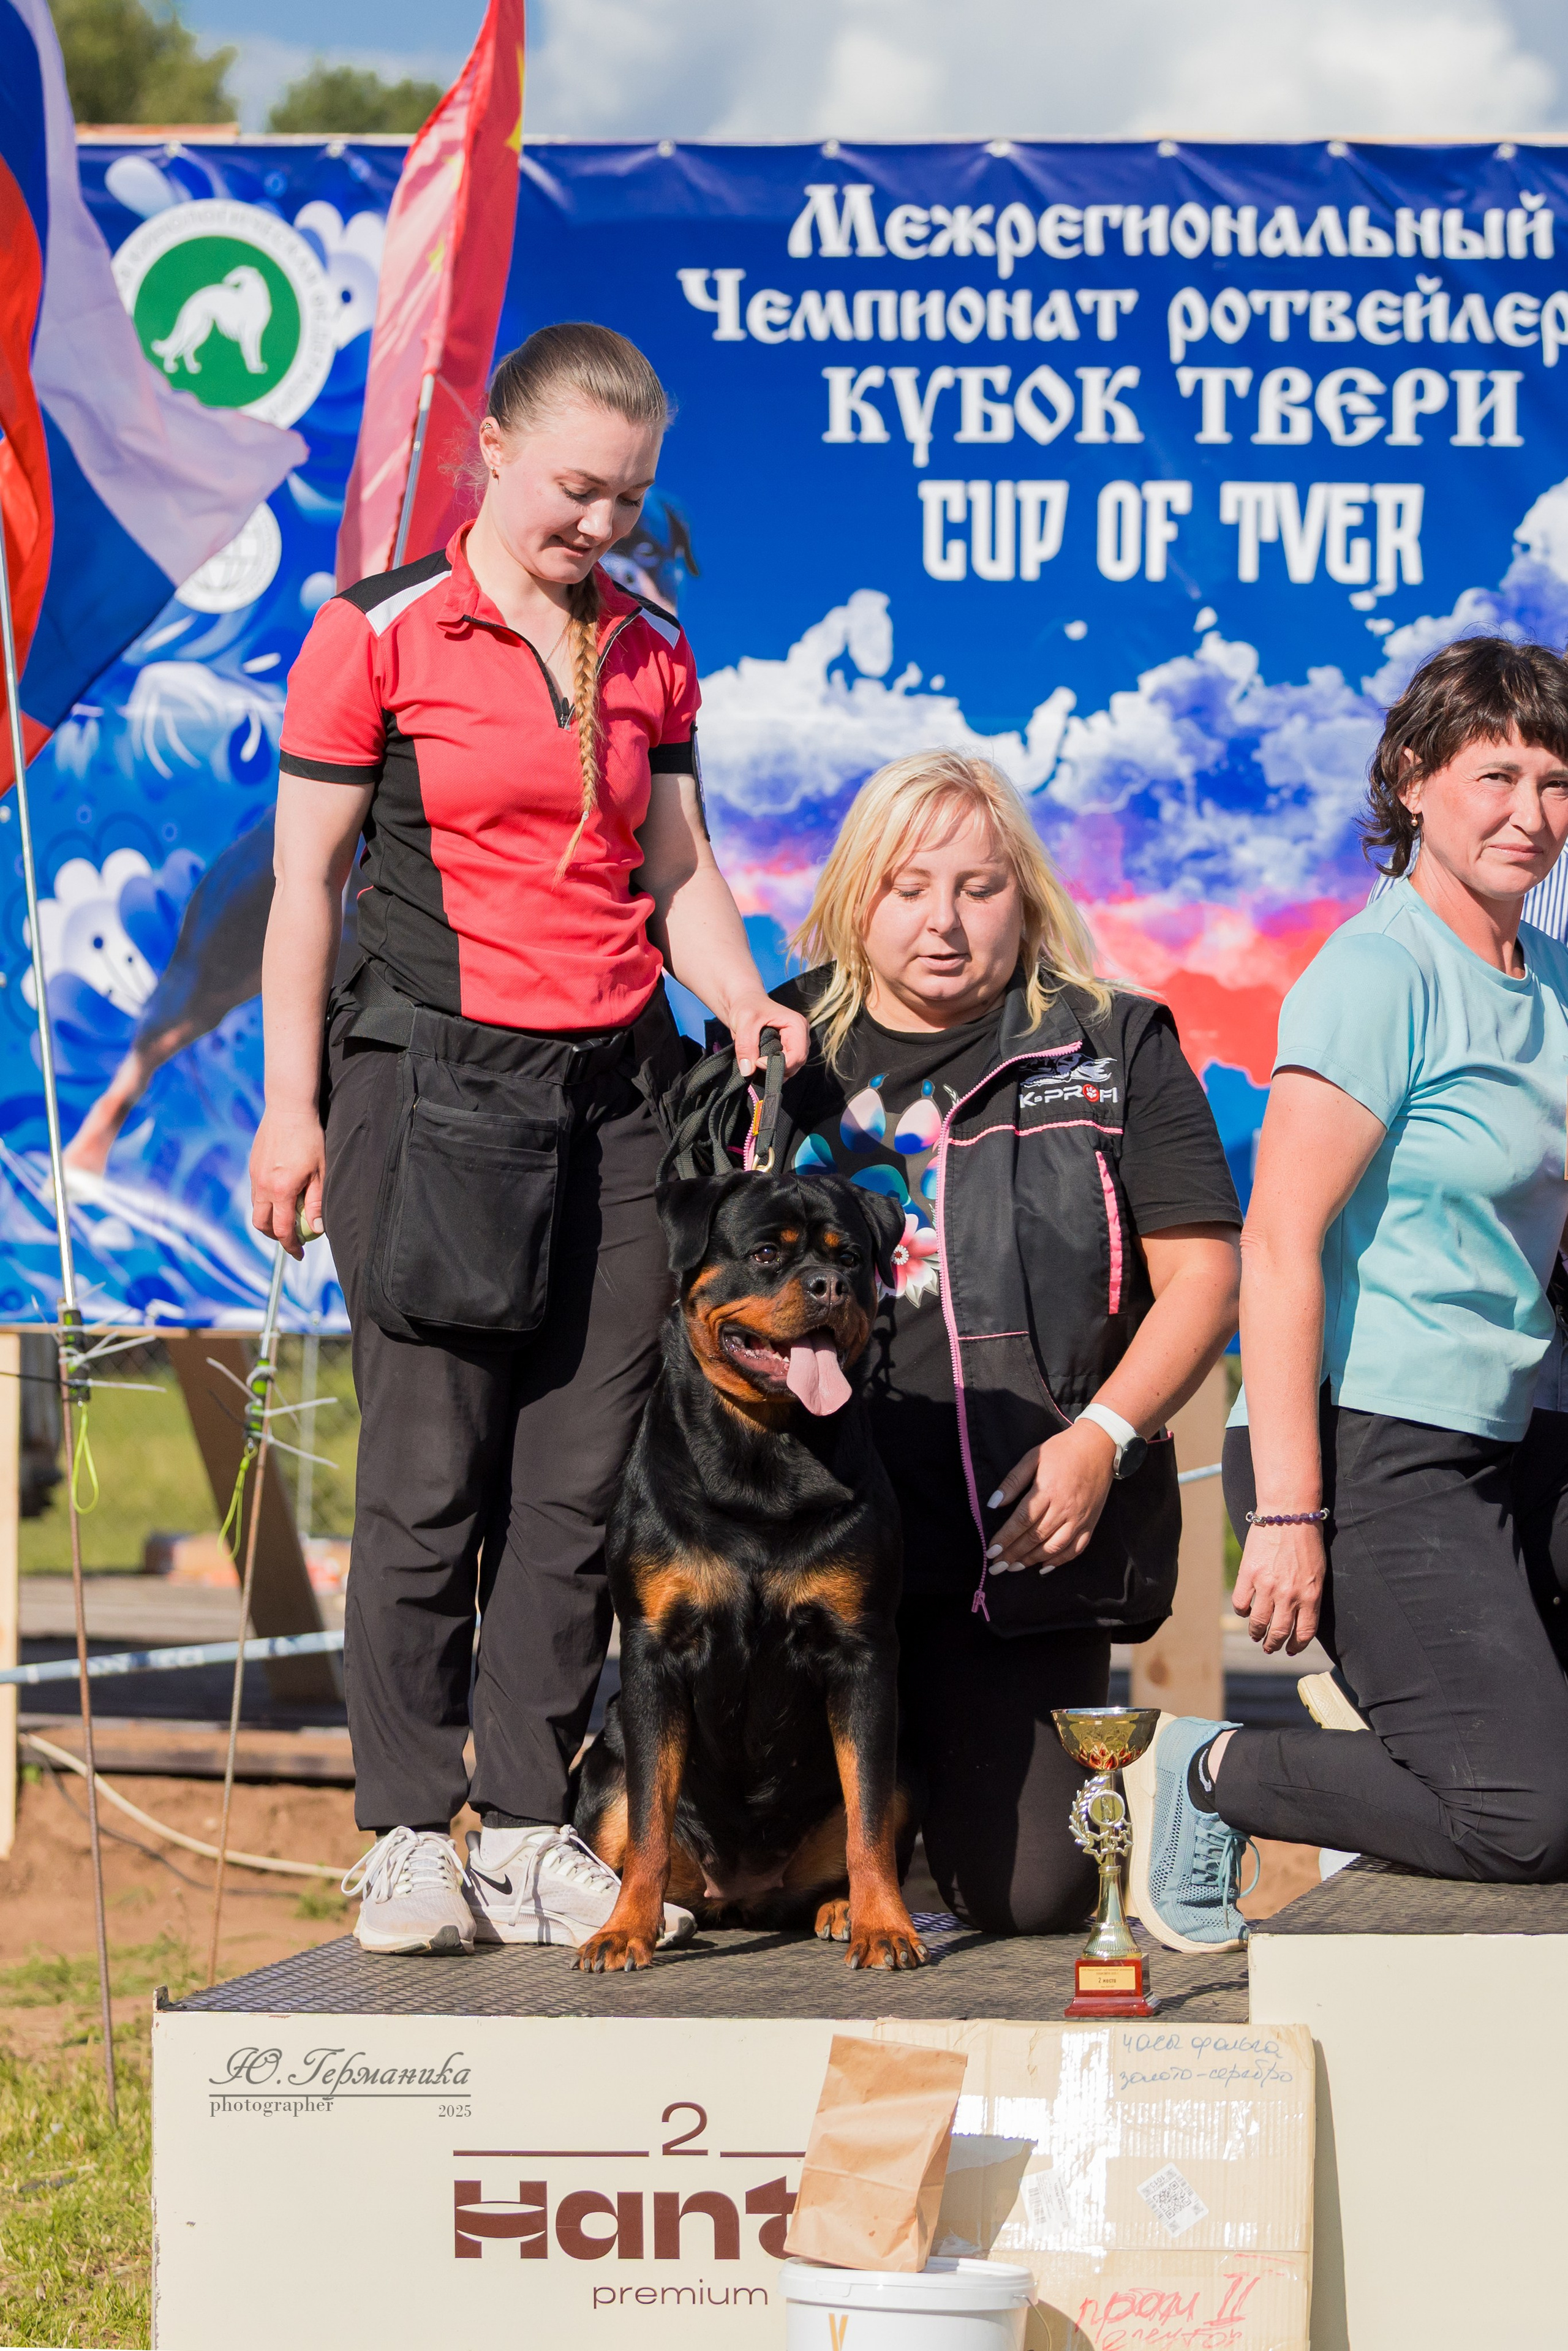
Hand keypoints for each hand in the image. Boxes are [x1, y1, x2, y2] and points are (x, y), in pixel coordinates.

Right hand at [250, 1106, 324, 1260]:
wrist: (288, 1108)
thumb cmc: (310, 1138)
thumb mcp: (321, 1171)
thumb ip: (317, 1202)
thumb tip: (317, 1229)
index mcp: (281, 1190)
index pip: (282, 1230)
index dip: (291, 1246)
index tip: (300, 1254)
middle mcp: (262, 1185)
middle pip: (262, 1224)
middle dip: (275, 1236)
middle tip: (291, 1237)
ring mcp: (254, 1175)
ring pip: (257, 1208)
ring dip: (270, 1218)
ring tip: (288, 1216)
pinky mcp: (252, 1165)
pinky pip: (256, 1192)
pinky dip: (266, 1201)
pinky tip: (282, 1193)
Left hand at [726, 995, 811, 1076]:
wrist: (745, 1003)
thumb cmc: (747, 1007)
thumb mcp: (744, 1022)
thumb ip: (746, 1046)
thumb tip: (748, 1071)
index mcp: (797, 1025)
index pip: (797, 1055)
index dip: (778, 1064)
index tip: (757, 1062)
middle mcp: (801, 1036)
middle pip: (796, 1064)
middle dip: (776, 1069)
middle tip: (755, 1064)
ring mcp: (795, 1045)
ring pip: (791, 1069)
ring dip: (773, 1071)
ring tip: (756, 1062)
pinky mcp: (787, 1051)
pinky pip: (784, 1068)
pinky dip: (771, 1070)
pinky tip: (759, 1063)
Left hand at [986, 1423, 1115, 1573]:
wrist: (1099, 1446)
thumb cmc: (1062, 1450)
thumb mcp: (1033, 1457)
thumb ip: (1013, 1481)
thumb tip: (994, 1504)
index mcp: (1047, 1491)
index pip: (1021, 1521)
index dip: (1004, 1539)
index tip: (991, 1552)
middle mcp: (1064, 1509)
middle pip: (1034, 1538)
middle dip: (1013, 1555)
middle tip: (997, 1566)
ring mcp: (1079, 1519)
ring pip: (1053, 1548)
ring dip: (1032, 1560)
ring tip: (1014, 1568)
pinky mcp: (1091, 1523)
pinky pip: (1075, 1549)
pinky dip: (1059, 1561)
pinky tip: (1044, 1567)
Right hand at [1232, 1521, 1324, 1654]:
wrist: (1289, 1512)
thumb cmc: (1307, 1540)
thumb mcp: (1318, 1572)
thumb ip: (1310, 1596)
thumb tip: (1300, 1617)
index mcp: (1311, 1595)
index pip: (1304, 1632)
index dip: (1296, 1645)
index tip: (1290, 1650)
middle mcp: (1290, 1595)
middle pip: (1280, 1632)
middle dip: (1274, 1645)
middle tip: (1269, 1647)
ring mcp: (1267, 1585)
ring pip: (1258, 1623)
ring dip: (1256, 1633)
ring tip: (1255, 1634)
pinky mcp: (1248, 1574)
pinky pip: (1241, 1603)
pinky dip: (1242, 1611)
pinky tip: (1245, 1610)